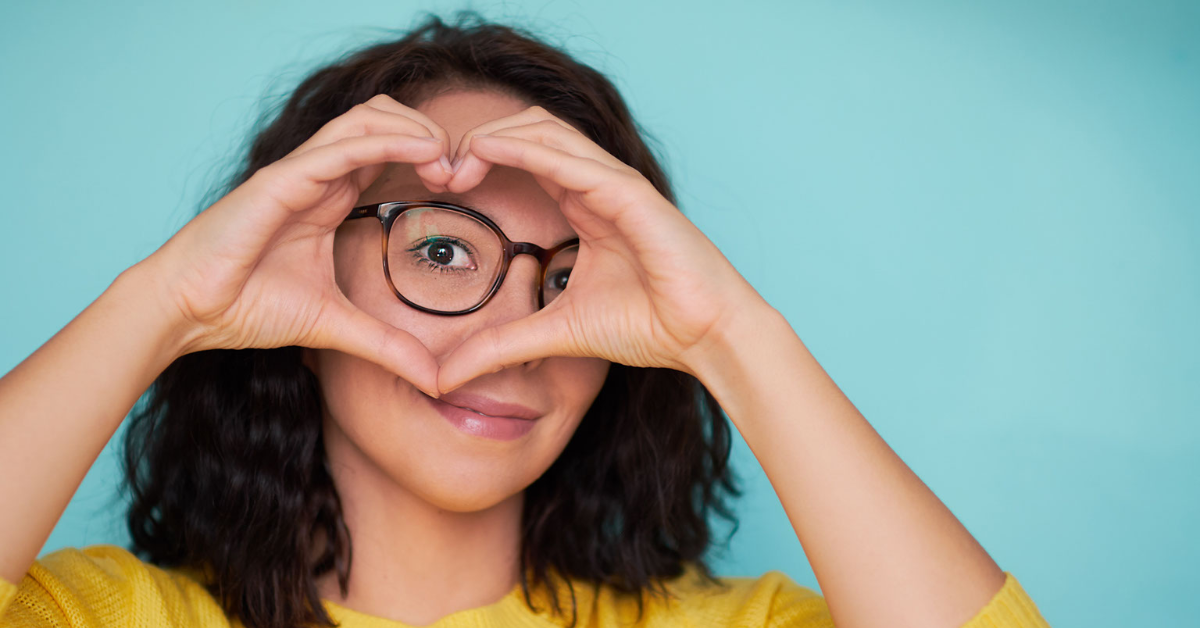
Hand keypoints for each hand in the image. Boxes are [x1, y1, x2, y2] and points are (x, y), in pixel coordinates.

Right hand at [144, 94, 453, 396]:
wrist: (187, 312)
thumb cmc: (247, 307)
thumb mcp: (335, 326)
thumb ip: (386, 347)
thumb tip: (435, 380)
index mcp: (330, 195)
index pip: (389, 149)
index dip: (430, 156)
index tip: (463, 185)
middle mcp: (319, 175)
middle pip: (384, 117)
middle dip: (430, 133)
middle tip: (462, 171)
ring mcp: (299, 172)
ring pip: (367, 118)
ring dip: (416, 130)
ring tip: (448, 158)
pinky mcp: (280, 180)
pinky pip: (340, 147)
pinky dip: (386, 141)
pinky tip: (424, 152)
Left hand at [436, 107, 768, 392]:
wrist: (705, 337)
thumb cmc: (649, 326)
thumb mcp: (555, 333)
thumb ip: (500, 347)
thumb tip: (444, 376)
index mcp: (583, 204)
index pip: (523, 156)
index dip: (479, 160)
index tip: (439, 187)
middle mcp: (597, 184)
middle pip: (528, 128)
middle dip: (478, 140)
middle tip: (437, 172)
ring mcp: (615, 183)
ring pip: (545, 129)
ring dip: (494, 136)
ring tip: (454, 161)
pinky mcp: (630, 193)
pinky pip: (571, 157)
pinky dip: (526, 147)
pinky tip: (487, 150)